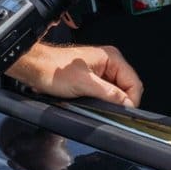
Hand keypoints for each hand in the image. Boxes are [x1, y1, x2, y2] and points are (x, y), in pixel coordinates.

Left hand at [9, 42, 143, 107]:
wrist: (36, 68)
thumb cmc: (53, 70)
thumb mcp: (84, 84)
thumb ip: (109, 93)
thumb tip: (127, 103)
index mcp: (111, 57)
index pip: (134, 82)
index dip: (131, 100)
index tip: (123, 112)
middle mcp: (108, 62)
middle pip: (127, 88)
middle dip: (120, 101)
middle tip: (108, 110)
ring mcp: (101, 71)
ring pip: (116, 92)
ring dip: (110, 101)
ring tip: (96, 104)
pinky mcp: (93, 79)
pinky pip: (105, 92)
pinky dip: (102, 100)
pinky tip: (92, 102)